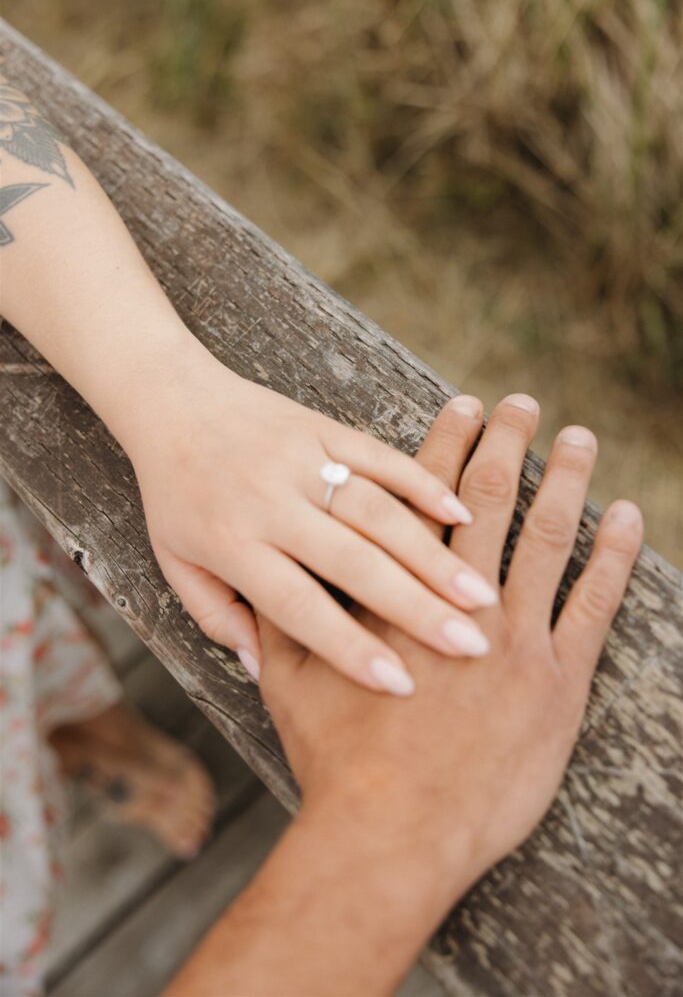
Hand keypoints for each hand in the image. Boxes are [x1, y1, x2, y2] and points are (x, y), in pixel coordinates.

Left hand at [127, 348, 497, 693]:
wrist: (172, 400)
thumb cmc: (176, 495)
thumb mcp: (175, 563)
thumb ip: (218, 616)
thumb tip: (262, 670)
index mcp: (233, 544)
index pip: (298, 607)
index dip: (349, 649)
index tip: (400, 686)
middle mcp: (271, 503)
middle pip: (354, 562)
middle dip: (416, 608)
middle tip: (470, 646)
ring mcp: (301, 461)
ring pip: (378, 512)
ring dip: (433, 554)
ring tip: (481, 596)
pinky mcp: (323, 428)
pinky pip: (381, 456)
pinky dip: (423, 484)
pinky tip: (464, 514)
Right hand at [256, 393, 642, 889]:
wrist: (390, 836)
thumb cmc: (338, 764)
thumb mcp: (289, 688)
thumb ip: (279, 629)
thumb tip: (263, 589)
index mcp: (395, 589)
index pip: (424, 497)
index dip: (447, 445)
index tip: (466, 405)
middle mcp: (455, 597)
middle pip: (489, 501)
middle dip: (509, 444)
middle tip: (526, 403)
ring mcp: (512, 637)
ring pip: (547, 537)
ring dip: (565, 480)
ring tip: (580, 437)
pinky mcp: (556, 681)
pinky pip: (594, 602)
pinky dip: (613, 555)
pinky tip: (626, 515)